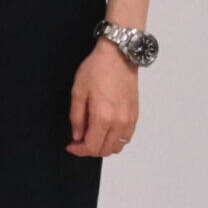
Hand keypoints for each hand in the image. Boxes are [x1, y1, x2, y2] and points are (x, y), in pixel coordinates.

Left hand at [68, 41, 140, 156]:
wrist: (118, 57)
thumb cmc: (96, 70)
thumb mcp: (78, 91)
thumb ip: (77, 117)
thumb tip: (77, 136)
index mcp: (103, 117)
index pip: (92, 146)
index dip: (79, 150)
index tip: (71, 146)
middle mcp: (120, 122)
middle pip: (105, 150)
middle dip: (89, 149)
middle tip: (78, 140)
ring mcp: (130, 120)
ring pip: (117, 147)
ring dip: (103, 146)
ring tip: (90, 135)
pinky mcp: (135, 116)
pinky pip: (126, 138)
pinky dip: (114, 140)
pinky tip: (104, 130)